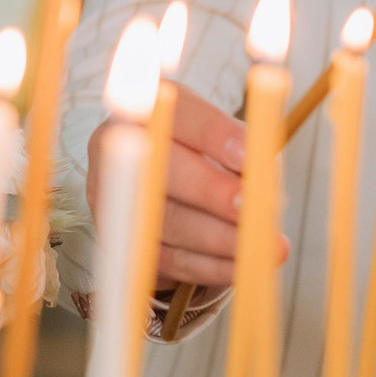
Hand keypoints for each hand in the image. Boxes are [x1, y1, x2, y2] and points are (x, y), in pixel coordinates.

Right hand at [86, 85, 283, 289]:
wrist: (157, 180)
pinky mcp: (118, 239)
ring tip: (263, 247)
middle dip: (210, 191)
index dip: (213, 134)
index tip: (250, 155)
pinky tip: (242, 268)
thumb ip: (243, 150)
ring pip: (164, 221)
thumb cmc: (199, 151)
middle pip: (159, 168)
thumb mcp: (221, 137)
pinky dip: (208, 266)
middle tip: (252, 208)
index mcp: (147, 108)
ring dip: (218, 239)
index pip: (178, 114)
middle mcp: (114, 147)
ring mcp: (110, 196)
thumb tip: (265, 178)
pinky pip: (165, 259)